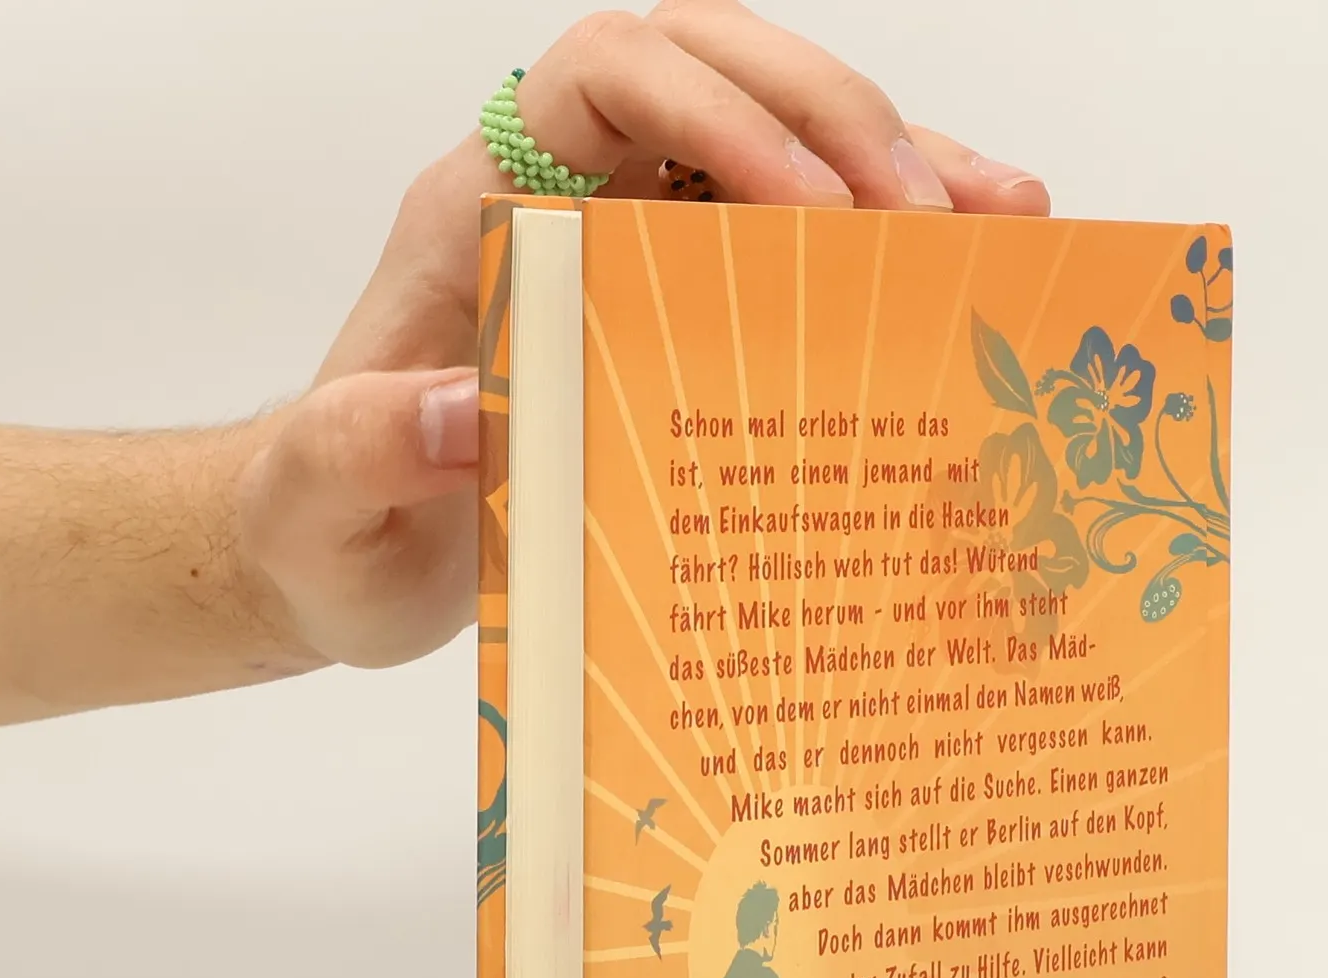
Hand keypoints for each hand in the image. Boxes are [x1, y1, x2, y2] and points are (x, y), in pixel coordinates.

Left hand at [236, 3, 1047, 671]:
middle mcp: (570, 199)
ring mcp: (635, 246)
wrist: (341, 555)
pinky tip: (974, 270)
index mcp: (486, 212)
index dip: (720, 108)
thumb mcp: (319, 509)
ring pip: (779, 142)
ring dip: (897, 164)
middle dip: (839, 121)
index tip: (812, 210)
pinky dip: (887, 243)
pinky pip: (797, 241)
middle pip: (720, 73)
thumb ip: (358, 451)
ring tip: (1008, 222)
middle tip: (938, 222)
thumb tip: (457, 409)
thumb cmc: (326, 527)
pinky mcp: (682, 308)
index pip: (610, 81)